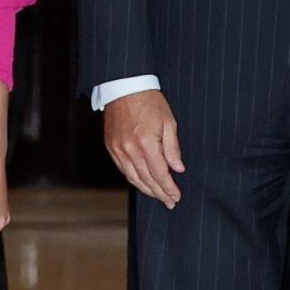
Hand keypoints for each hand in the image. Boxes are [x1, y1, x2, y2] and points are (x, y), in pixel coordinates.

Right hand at [105, 90, 184, 207]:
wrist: (125, 87)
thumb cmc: (149, 102)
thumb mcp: (168, 122)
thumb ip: (173, 148)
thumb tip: (178, 168)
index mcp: (146, 143)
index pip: (160, 173)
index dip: (168, 188)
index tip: (176, 196)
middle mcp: (129, 150)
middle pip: (146, 179)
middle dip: (159, 193)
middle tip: (169, 202)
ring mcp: (118, 149)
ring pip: (133, 177)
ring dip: (146, 189)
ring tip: (158, 196)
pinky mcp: (111, 147)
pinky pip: (123, 169)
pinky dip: (133, 178)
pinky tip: (142, 183)